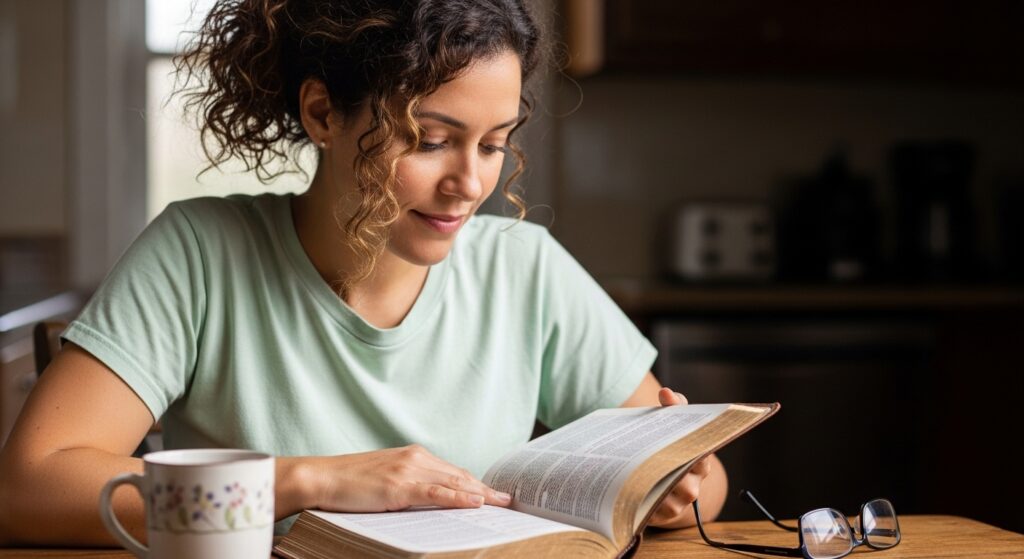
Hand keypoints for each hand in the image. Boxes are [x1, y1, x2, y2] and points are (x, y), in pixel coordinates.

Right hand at [304, 445, 511, 512]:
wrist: (320, 477)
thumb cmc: (347, 483)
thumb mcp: (384, 479)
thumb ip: (409, 484)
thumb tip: (432, 500)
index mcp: (412, 455)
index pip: (452, 470)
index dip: (475, 482)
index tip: (493, 493)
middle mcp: (415, 458)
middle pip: (459, 475)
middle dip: (485, 488)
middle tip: (507, 500)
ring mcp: (408, 470)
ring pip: (454, 481)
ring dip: (481, 493)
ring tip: (501, 504)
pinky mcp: (400, 486)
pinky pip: (437, 493)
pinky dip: (459, 497)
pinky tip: (476, 503)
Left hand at [647, 388, 713, 527]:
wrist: (653, 481)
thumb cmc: (665, 448)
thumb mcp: (670, 425)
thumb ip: (673, 406)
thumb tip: (666, 393)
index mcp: (700, 462)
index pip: (702, 452)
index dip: (691, 441)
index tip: (676, 434)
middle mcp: (693, 485)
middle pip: (685, 480)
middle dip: (667, 466)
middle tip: (648, 453)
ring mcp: (678, 503)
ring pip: (669, 497)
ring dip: (652, 485)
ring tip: (633, 471)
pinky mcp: (661, 515)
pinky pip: (652, 510)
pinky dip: (639, 499)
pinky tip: (625, 487)